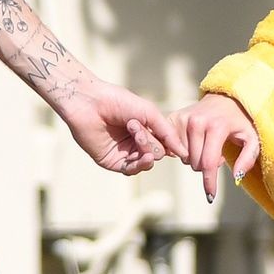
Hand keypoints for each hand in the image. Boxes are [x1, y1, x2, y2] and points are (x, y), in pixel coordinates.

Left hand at [61, 83, 187, 175]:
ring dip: (145, 151)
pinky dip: (139, 165)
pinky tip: (142, 157)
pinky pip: (131, 171)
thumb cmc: (117, 101)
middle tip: (135, 126)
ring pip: (146, 164)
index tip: (166, 134)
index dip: (168, 141)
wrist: (89, 103)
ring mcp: (123, 153)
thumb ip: (167, 133)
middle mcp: (135, 143)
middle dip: (151, 142)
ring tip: (136, 135)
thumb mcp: (149, 113)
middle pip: (157, 154)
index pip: (165, 143)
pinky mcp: (111, 162)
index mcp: (145, 130)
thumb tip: (183, 153)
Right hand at [173, 95, 260, 203]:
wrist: (225, 97)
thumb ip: (248, 158)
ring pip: (184, 157)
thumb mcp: (251, 138)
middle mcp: (196, 122)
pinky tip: (193, 142)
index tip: (210, 197)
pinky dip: (184, 150)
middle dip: (206, 165)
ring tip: (207, 144)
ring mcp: (183, 119)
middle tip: (217, 152)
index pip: (208, 163)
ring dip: (196, 157)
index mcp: (216, 127)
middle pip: (195, 164)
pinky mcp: (174, 118)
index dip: (209, 183)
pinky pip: (174, 147)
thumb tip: (237, 177)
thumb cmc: (240, 121)